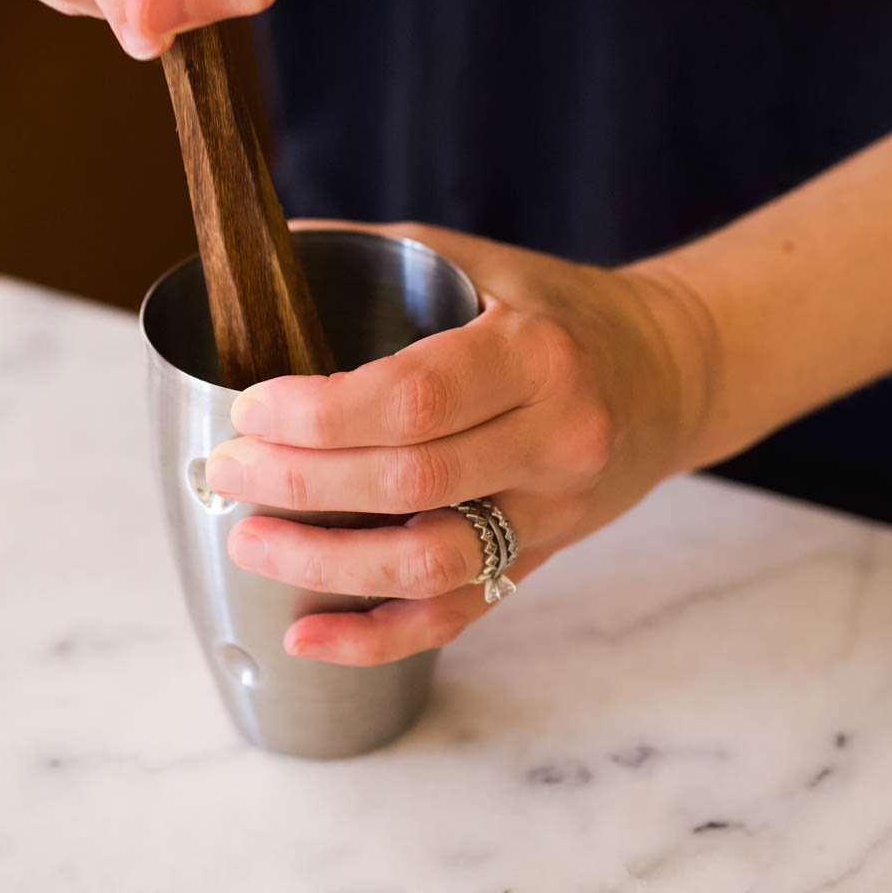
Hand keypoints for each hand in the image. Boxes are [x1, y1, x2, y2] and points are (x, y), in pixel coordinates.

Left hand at [205, 220, 715, 665]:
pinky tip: (306, 633)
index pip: (415, 398)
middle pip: (411, 483)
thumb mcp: (479, 259)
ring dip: (326, 564)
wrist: (664, 371)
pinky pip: (456, 616)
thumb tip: (263, 257)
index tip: (249, 409)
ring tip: (248, 539)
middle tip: (227, 469)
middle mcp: (555, 439)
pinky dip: (377, 637)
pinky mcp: (541, 559)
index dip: (321, 415)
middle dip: (301, 483)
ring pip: (431, 564)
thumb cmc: (553, 308)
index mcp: (535, 354)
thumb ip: (377, 255)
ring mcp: (553, 512)